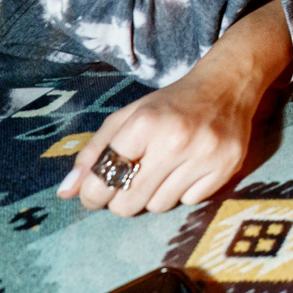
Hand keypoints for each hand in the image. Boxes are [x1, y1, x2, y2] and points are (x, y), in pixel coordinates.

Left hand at [60, 63, 264, 216]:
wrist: (227, 86)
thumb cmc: (170, 104)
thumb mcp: (127, 117)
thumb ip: (93, 153)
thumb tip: (66, 192)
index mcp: (144, 123)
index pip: (104, 179)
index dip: (92, 193)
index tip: (95, 192)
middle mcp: (175, 140)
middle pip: (128, 203)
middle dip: (122, 197)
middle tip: (131, 180)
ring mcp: (204, 155)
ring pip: (158, 206)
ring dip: (155, 193)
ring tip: (164, 169)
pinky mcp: (227, 167)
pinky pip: (189, 202)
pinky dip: (184, 191)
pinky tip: (188, 169)